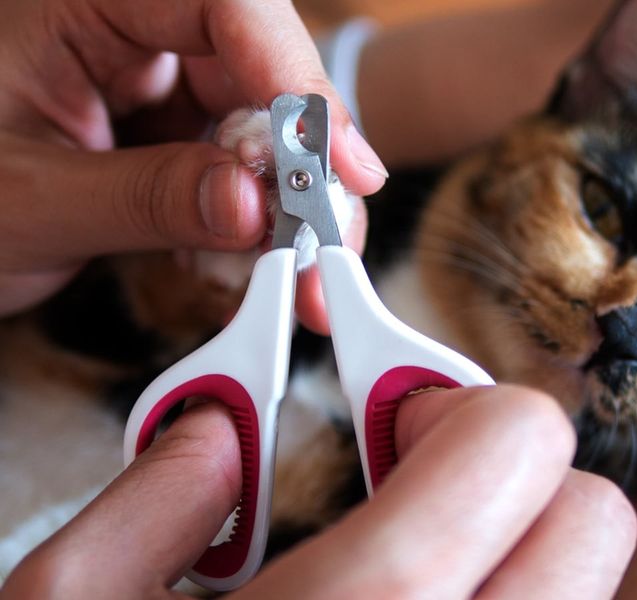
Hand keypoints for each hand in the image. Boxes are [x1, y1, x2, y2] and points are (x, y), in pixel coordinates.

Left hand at [0, 0, 385, 323]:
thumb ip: (144, 197)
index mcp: (83, 2)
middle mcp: (136, 33)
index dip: (296, 78)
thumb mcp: (29, 201)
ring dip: (297, 207)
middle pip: (264, 75)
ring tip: (308, 276)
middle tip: (331, 245)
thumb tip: (252, 207)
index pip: (222, 5)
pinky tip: (262, 265)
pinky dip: (263, 223)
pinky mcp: (174, 133)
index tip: (342, 166)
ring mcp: (160, 84)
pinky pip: (244, 168)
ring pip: (267, 129)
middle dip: (310, 166)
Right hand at [1, 386, 636, 598]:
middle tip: (410, 496)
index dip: (460, 407)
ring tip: (401, 582)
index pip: (518, 444)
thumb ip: (151, 498)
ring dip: (510, 561)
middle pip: (592, 520)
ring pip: (584, 599)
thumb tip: (219, 435)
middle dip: (509, 480)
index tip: (396, 425)